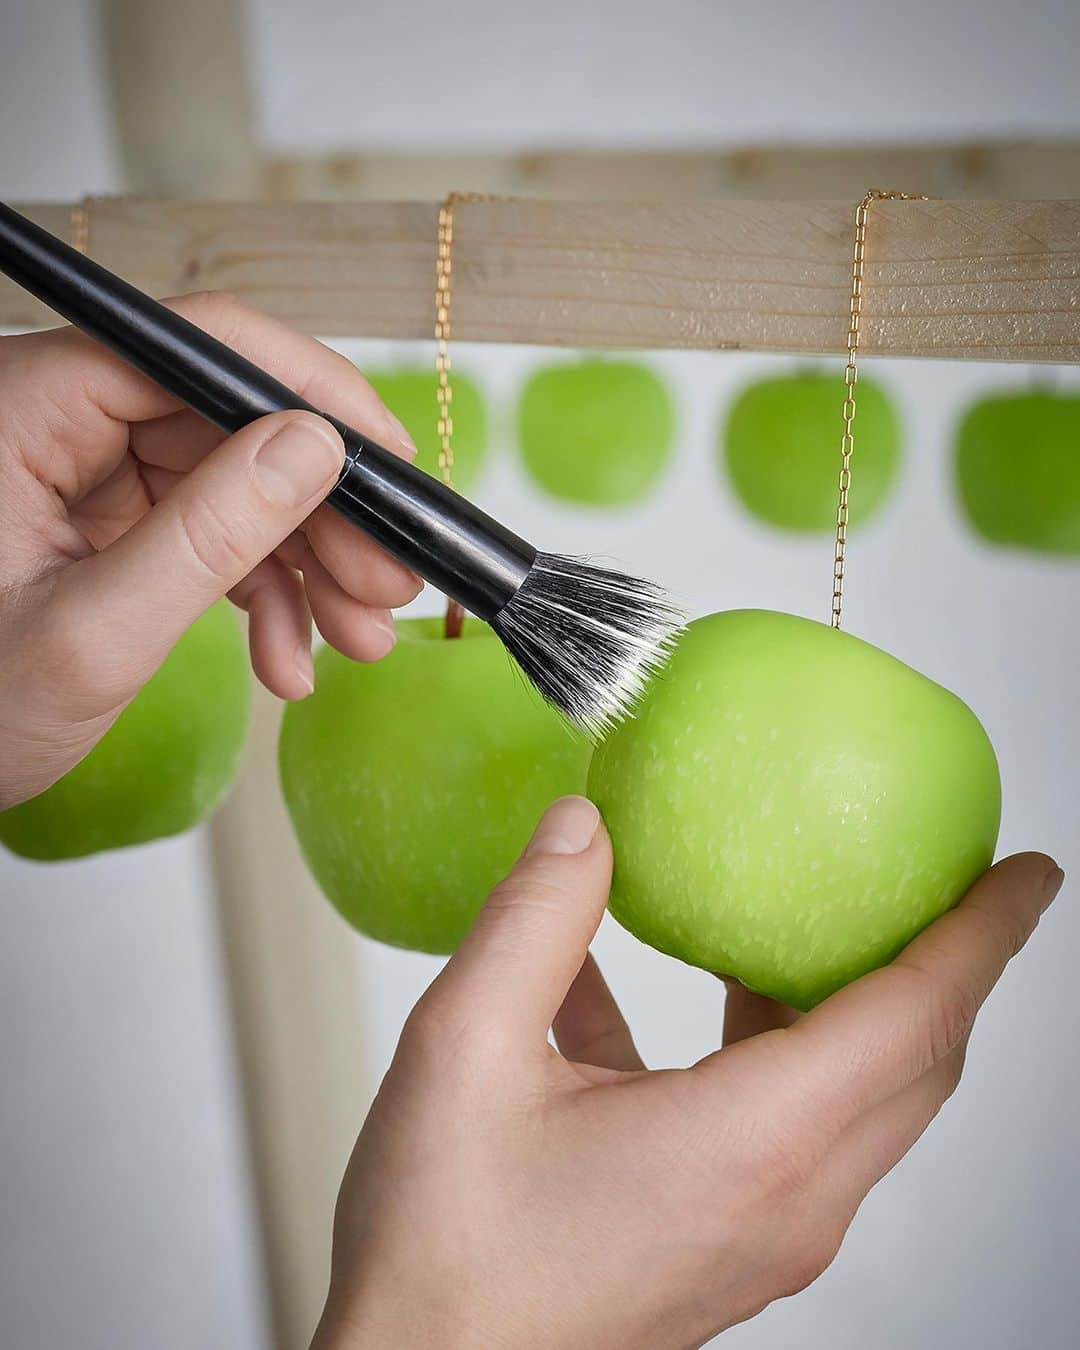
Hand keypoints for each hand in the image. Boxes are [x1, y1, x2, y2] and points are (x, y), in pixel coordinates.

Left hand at [0, 292, 420, 805]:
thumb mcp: (91, 636)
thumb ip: (207, 538)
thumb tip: (314, 449)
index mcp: (26, 406)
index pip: (198, 348)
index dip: (312, 395)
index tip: (391, 465)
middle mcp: (58, 417)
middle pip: (232, 422)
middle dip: (321, 513)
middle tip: (386, 587)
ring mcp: (83, 470)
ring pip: (235, 481)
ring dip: (307, 563)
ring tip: (357, 640)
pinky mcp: (104, 520)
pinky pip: (209, 532)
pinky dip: (262, 593)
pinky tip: (291, 658)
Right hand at [313, 796, 1062, 1349]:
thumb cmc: (446, 1248)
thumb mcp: (464, 1050)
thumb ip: (533, 921)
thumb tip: (583, 826)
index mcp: (750, 1143)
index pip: (914, 1016)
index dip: (983, 932)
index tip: (1033, 871)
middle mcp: (786, 1197)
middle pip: (916, 1064)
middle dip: (950, 965)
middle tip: (951, 882)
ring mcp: (761, 1231)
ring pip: (860, 1100)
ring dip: (859, 1004)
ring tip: (807, 921)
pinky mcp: (723, 1244)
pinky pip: (783, 1128)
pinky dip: (760, 1047)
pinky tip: (639, 994)